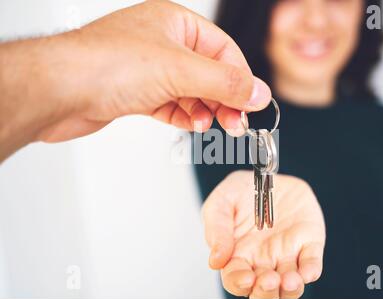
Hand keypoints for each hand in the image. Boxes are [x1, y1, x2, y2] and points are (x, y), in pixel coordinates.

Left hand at [0, 0, 270, 160]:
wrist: (58, 91)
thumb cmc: (105, 65)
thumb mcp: (179, 71)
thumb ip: (224, 83)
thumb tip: (259, 92)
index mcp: (176, 24)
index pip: (223, 51)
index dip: (240, 79)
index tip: (252, 104)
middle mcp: (164, 44)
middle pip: (209, 73)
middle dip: (224, 100)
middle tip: (236, 123)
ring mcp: (150, 69)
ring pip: (191, 92)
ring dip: (203, 111)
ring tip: (208, 125)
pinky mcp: (137, 93)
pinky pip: (172, 105)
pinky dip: (184, 117)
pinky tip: (190, 126)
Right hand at [202, 171, 325, 298]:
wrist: (268, 172)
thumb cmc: (241, 191)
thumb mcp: (221, 202)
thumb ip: (216, 229)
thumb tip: (215, 260)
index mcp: (238, 254)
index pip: (236, 279)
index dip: (239, 283)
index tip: (245, 277)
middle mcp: (262, 261)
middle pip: (264, 291)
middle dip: (266, 293)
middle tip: (268, 280)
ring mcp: (286, 254)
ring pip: (290, 285)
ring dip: (291, 289)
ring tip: (289, 280)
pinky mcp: (308, 243)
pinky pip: (311, 264)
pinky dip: (310, 271)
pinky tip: (306, 271)